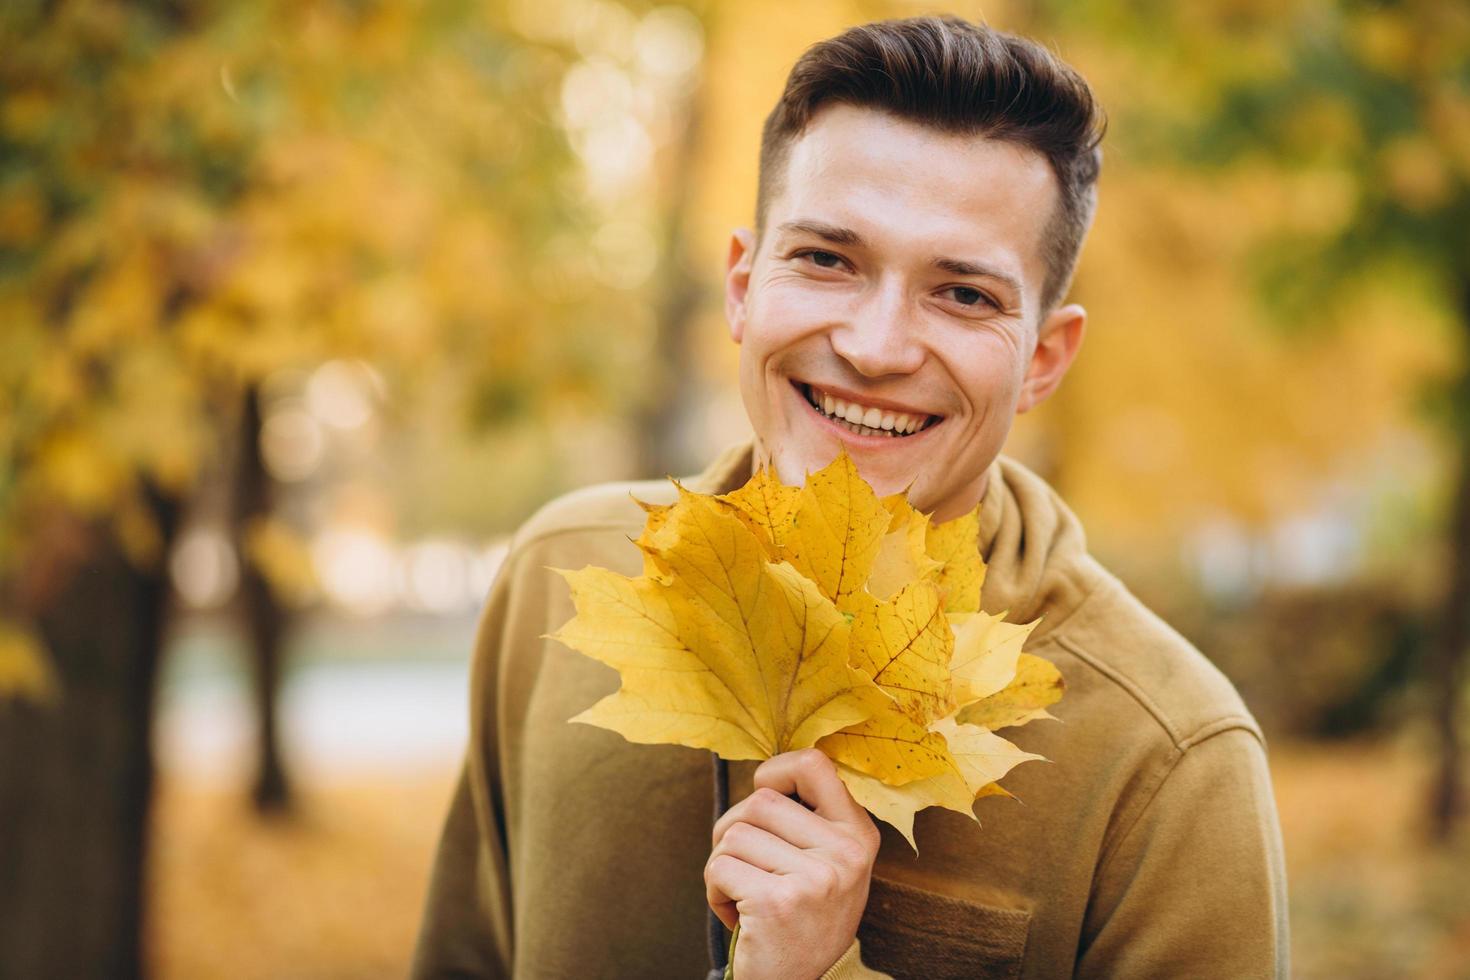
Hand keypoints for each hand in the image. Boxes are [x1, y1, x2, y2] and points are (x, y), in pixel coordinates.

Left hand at [705, 748, 880, 979]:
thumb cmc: (801, 918)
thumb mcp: (828, 865)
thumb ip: (809, 819)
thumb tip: (764, 774)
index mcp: (858, 835)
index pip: (814, 765)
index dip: (775, 771)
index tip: (763, 793)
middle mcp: (845, 853)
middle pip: (759, 801)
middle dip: (734, 829)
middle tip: (744, 865)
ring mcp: (815, 878)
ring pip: (733, 834)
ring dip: (722, 865)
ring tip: (744, 894)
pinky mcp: (778, 901)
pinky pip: (719, 867)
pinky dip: (715, 890)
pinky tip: (738, 915)